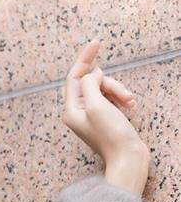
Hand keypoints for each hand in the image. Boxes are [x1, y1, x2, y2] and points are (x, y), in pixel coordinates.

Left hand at [62, 38, 148, 169]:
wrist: (127, 159)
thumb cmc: (111, 136)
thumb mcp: (96, 106)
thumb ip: (90, 85)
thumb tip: (92, 74)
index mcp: (71, 110)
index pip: (74, 77)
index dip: (85, 58)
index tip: (96, 42)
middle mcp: (78, 112)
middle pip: (92, 83)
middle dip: (111, 84)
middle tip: (125, 96)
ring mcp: (92, 116)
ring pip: (104, 90)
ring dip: (119, 91)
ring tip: (130, 103)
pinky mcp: (105, 118)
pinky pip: (112, 99)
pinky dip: (121, 99)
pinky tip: (130, 106)